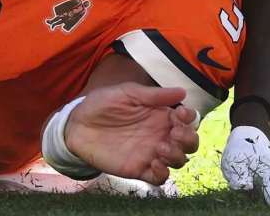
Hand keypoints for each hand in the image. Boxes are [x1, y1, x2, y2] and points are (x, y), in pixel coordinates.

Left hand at [64, 83, 198, 184]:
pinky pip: (160, 178)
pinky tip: (154, 163)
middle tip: (175, 134)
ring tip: (160, 148)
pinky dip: (163, 173)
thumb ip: (154, 95)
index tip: (180, 114)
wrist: (78, 124)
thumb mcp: (128, 93)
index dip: (190, 118)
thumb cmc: (103, 104)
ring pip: (179, 161)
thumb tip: (182, 92)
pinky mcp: (139, 169)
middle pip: (189, 142)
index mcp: (160, 114)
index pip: (188, 119)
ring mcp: (151, 152)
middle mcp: (160, 134)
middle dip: (189, 139)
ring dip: (177, 156)